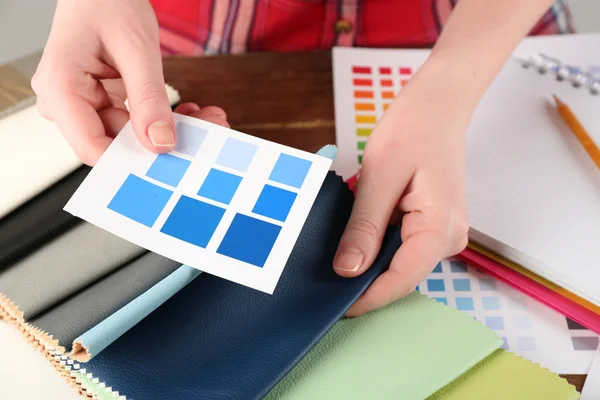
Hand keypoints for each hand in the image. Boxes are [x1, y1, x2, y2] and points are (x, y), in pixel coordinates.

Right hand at [32, 0, 219, 164]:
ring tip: (206, 116)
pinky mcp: (102, 102)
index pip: (91, 147)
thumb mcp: (136, 48)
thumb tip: (161, 143)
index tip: (174, 158)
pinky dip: (163, 118)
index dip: (132, 159)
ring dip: (171, 130)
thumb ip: (148, 98)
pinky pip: (134, 123)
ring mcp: (83, 104)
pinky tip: (188, 110)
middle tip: (209, 129)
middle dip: (164, 141)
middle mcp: (65, 102)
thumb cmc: (108, 2)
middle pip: (116, 143)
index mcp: (60, 88)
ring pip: (131, 136)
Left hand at [333, 60, 470, 315]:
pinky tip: (356, 241)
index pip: (401, 280)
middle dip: (365, 283)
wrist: (437, 105)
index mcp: (439, 228)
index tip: (334, 306)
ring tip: (336, 259)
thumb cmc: (413, 130)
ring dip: (370, 265)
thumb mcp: (379, 178)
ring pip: (401, 264)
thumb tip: (347, 270)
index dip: (366, 297)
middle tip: (325, 282)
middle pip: (402, 276)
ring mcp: (442, 233)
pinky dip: (378, 248)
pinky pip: (402, 248)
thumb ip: (364, 227)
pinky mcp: (432, 226)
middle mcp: (448, 238)